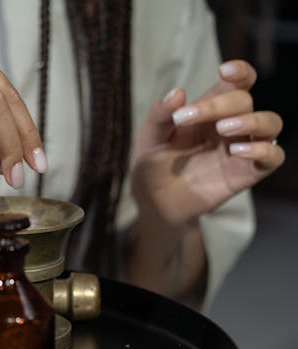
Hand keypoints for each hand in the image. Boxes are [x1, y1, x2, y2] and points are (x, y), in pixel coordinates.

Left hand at [130, 60, 284, 226]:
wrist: (153, 202)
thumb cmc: (154, 164)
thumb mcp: (150, 137)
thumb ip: (160, 114)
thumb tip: (178, 92)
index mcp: (211, 110)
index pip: (238, 83)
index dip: (240, 72)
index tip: (224, 70)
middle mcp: (231, 125)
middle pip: (245, 101)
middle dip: (219, 104)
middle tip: (186, 117)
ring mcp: (242, 149)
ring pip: (271, 123)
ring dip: (251, 121)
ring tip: (222, 129)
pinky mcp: (247, 173)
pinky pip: (273, 157)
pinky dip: (263, 150)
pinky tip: (237, 152)